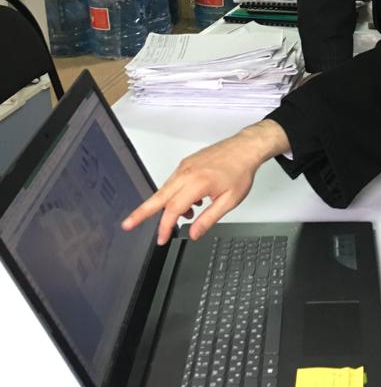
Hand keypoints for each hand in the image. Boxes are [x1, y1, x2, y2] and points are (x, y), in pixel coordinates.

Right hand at [121, 119, 290, 243]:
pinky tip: (192, 201)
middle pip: (158, 196)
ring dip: (169, 206)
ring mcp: (185, 166)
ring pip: (166, 189)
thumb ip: (209, 219)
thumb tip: (193, 234)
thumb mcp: (229, 201)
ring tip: (189, 214)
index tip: (162, 238)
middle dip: (141, 212)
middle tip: (128, 224)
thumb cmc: (240, 170)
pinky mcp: (187, 163)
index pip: (173, 209)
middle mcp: (187, 172)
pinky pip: (174, 182)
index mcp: (197, 183)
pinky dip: (176, 195)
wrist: (245, 147)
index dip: (164, 227)